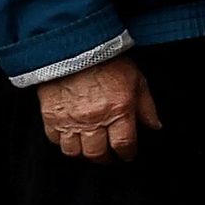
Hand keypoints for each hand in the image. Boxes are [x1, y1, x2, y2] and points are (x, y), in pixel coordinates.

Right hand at [36, 56, 160, 160]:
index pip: (124, 145)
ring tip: (89, 148)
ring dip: (83, 153)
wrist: (74, 47)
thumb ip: (146, 107)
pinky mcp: (50, 115)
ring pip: (74, 151)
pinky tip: (70, 138)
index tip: (128, 155)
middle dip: (105, 158)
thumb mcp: (137, 80)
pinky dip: (62, 143)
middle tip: (108, 155)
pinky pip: (54, 140)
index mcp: (118, 111)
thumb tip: (155, 126)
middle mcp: (94, 120)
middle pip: (97, 153)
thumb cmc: (108, 61)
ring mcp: (70, 119)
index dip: (127, 154)